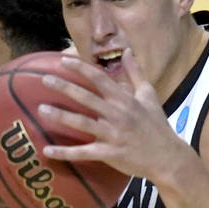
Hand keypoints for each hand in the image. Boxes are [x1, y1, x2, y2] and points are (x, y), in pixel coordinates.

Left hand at [36, 49, 181, 179]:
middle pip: (87, 98)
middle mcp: (117, 114)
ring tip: (41, 109)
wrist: (167, 156)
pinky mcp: (109, 153)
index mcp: (124, 99)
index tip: (63, 60)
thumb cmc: (156, 125)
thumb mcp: (148, 95)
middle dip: (65, 87)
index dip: (81, 68)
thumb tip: (127, 50)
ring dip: (61, 116)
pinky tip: (47, 150)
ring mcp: (113, 134)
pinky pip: (84, 153)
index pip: (100, 79)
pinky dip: (65, 152)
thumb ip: (135, 73)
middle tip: (45, 79)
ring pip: (83, 123)